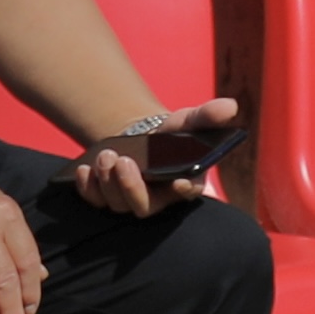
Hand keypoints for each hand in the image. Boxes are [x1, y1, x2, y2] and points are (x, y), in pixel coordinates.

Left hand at [77, 97, 239, 218]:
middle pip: (144, 206)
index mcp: (187, 182)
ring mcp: (132, 201)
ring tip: (105, 155)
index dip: (185, 189)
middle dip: (130, 186)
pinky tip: (85, 168)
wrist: (145, 138)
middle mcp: (159, 199)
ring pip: (117, 204)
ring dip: (108, 182)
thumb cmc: (174, 133)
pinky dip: (88, 188)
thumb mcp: (191, 120)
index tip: (179, 182)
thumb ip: (209, 115)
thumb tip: (230, 107)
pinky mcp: (108, 199)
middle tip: (123, 160)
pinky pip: (96, 201)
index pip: (189, 192)